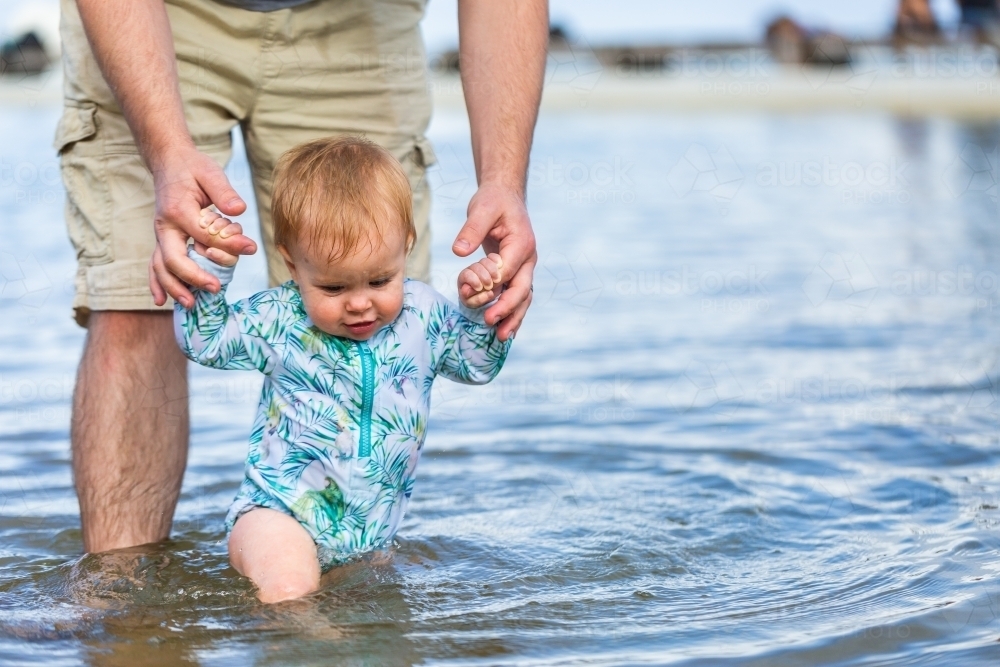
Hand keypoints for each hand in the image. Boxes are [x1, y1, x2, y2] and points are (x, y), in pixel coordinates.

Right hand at [148, 147, 256, 307]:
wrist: (169, 163)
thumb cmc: (193, 169)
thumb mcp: (211, 173)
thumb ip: (224, 192)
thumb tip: (239, 210)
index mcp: (178, 209)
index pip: (203, 233)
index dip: (226, 244)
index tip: (250, 247)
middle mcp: (165, 225)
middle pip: (173, 258)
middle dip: (194, 276)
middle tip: (216, 288)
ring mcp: (161, 235)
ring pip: (161, 266)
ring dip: (174, 287)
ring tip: (191, 305)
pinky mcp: (162, 240)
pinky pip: (155, 265)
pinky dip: (157, 284)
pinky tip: (162, 301)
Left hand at [453, 182, 534, 340]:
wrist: (505, 197)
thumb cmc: (493, 201)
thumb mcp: (481, 209)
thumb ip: (471, 229)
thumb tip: (458, 251)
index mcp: (521, 244)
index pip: (509, 271)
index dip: (494, 286)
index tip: (478, 296)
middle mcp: (527, 259)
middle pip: (522, 290)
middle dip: (507, 309)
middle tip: (490, 323)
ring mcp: (523, 268)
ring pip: (522, 298)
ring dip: (513, 318)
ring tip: (501, 337)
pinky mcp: (515, 272)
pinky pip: (515, 296)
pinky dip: (510, 312)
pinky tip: (502, 328)